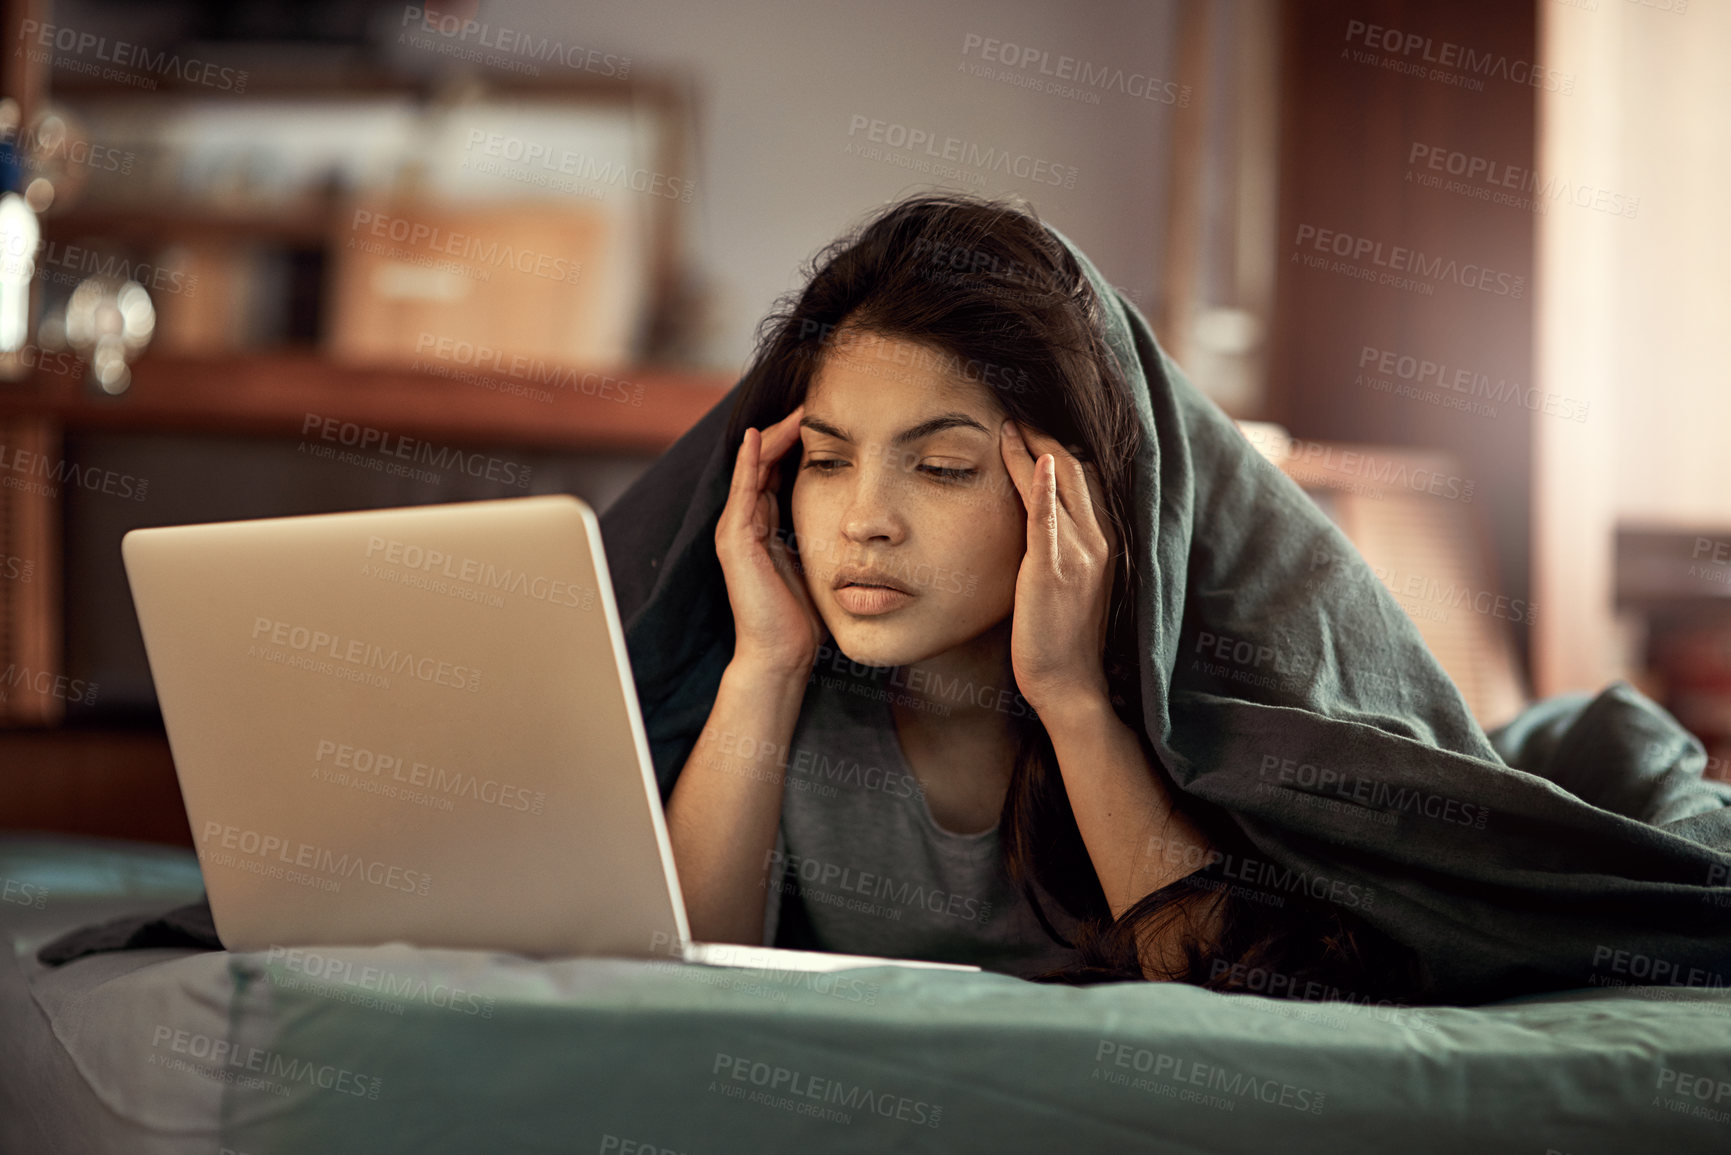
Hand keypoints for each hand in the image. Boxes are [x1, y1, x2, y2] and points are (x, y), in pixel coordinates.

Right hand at [715, 404, 826, 676]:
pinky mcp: (734, 541)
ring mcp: (736, 531)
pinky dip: (749, 462)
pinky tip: (760, 437)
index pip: (780, 473)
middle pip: (766, 463)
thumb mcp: (819, 565)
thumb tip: (857, 522)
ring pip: (753, 469)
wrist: (781, 655)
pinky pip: (742, 491)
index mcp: (767, 528)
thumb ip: (825, 539)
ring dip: (774, 437)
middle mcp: (747, 524)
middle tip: (815, 403)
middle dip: (789, 433)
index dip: (800, 445)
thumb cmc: (802, 619)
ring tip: (798, 411)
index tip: (828, 421)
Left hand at [999, 418, 1117, 716]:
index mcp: (1106, 541)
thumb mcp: (1069, 581)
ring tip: (1007, 423)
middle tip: (1015, 412)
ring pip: (1059, 483)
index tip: (1033, 425)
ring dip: (1031, 446)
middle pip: (1074, 469)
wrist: (1070, 683)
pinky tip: (1031, 457)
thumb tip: (1039, 520)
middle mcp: (1099, 540)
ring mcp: (1080, 554)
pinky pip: (1048, 518)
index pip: (1085, 476)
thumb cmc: (1062, 637)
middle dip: (1043, 435)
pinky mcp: (1053, 569)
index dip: (1059, 446)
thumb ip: (1061, 546)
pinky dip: (1039, 484)